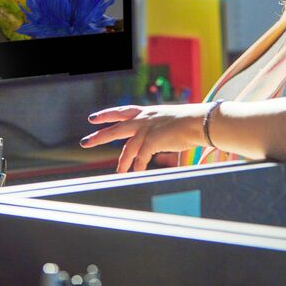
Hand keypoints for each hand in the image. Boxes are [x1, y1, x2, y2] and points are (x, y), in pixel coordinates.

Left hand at [81, 103, 209, 171]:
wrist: (200, 121)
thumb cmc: (190, 121)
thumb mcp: (169, 120)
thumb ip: (159, 129)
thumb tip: (158, 140)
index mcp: (147, 112)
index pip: (122, 112)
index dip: (106, 115)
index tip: (93, 118)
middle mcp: (144, 119)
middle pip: (115, 129)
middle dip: (99, 136)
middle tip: (85, 142)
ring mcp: (147, 129)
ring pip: (128, 148)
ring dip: (123, 162)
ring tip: (119, 172)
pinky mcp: (153, 140)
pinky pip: (141, 157)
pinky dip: (139, 166)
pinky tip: (136, 173)